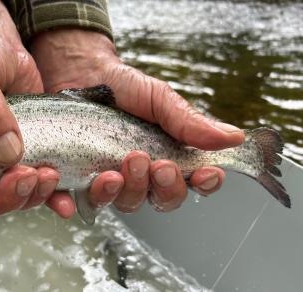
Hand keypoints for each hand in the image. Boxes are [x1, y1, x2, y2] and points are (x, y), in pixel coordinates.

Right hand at [0, 0, 71, 228]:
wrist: (3, 45)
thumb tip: (5, 152)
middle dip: (7, 199)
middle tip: (25, 176)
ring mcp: (0, 161)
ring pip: (14, 196)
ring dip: (32, 194)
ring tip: (47, 173)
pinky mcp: (28, 155)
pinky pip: (40, 184)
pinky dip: (55, 195)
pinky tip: (65, 196)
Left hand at [30, 29, 245, 212]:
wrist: (82, 73)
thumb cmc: (124, 88)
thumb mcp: (159, 99)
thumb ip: (189, 120)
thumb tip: (233, 137)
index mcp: (167, 156)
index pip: (193, 182)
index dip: (204, 184)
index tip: (206, 173)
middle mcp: (142, 174)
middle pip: (161, 199)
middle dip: (164, 186)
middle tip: (157, 163)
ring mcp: (112, 178)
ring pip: (127, 203)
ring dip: (130, 189)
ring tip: (125, 164)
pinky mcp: (82, 178)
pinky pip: (86, 199)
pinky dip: (89, 198)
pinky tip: (92, 185)